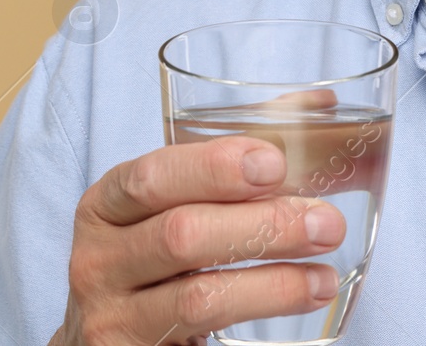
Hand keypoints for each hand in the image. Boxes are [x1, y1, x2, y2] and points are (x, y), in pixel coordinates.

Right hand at [48, 136, 345, 345]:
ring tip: (325, 276)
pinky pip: (197, 336)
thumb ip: (242, 153)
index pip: (153, 176)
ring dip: (274, 284)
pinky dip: (260, 319)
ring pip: (196, 297)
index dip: (214, 168)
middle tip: (328, 223)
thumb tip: (319, 103)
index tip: (275, 164)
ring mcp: (108, 315)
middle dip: (264, 226)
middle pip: (181, 235)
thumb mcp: (182, 203)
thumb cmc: (159, 257)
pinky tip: (304, 302)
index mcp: (109, 203)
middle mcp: (97, 258)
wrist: (116, 336)